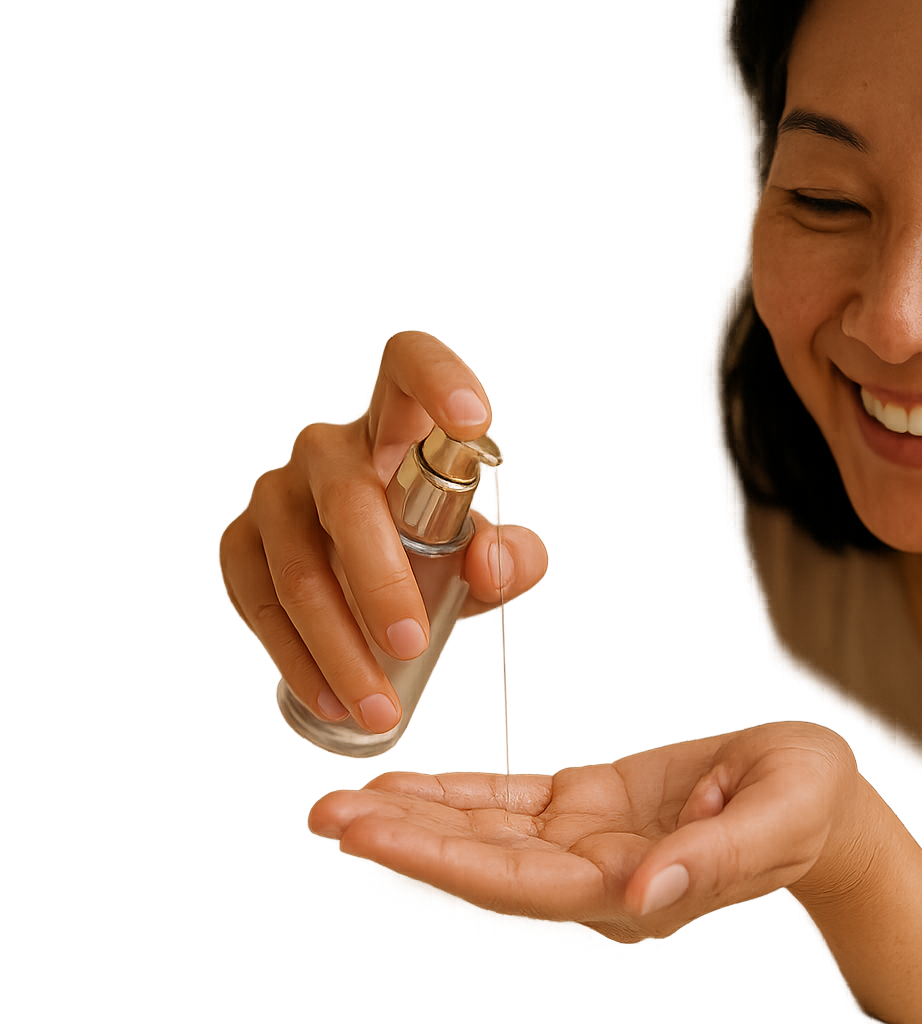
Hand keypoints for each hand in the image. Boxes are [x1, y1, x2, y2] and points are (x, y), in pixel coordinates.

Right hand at [219, 331, 547, 731]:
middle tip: (412, 643)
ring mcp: (276, 494)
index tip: (475, 419)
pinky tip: (330, 696)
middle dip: (380, 582)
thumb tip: (492, 563)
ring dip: (337, 646)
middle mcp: (327, 450)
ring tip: (378, 704)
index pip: (407, 367)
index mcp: (395, 428)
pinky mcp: (241, 544)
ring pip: (298, 569)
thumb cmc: (427, 543)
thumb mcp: (476, 548)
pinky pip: (259, 604)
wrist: (360, 570)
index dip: (439, 380)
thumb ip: (505, 555)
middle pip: (348, 501)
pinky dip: (296, 659)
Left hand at [307, 723, 870, 941]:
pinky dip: (456, 794)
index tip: (379, 840)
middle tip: (330, 819)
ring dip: (415, 819)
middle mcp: (596, 875)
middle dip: (404, 843)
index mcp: (636, 885)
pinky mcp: (587, 807)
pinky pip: (509, 803)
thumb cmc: (808, 807)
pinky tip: (410, 788)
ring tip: (345, 803)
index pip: (522, 883)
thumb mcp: (779, 818)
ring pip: (484, 834)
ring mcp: (587, 843)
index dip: (445, 862)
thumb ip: (716, 859)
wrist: (818, 800)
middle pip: (482, 865)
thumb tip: (647, 890)